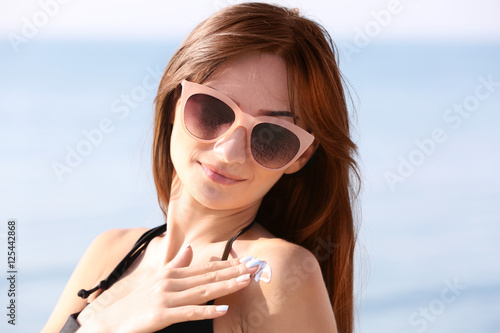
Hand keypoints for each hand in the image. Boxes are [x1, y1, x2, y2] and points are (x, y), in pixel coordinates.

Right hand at [78, 245, 259, 332]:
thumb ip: (175, 265)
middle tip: (255, 266)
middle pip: (208, 276)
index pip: (205, 267)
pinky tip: (224, 309)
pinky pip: (189, 313)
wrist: (109, 322)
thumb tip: (190, 249)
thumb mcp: (157, 281)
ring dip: (226, 286)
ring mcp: (166, 298)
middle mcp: (171, 282)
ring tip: (246, 282)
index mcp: (172, 273)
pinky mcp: (161, 315)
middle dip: (234, 271)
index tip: (247, 260)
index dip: (228, 264)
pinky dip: (207, 311)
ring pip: (203, 291)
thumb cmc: (135, 303)